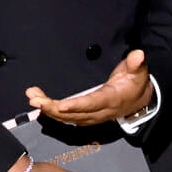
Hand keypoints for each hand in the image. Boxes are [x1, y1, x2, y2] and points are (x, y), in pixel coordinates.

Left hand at [27, 49, 152, 124]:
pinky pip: (67, 118)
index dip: (76, 106)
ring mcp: (92, 117)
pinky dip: (52, 112)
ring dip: (48, 109)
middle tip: (35, 98)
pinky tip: (39, 103)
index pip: (92, 103)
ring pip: (67, 117)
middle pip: (74, 114)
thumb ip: (135, 63)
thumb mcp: (139, 71)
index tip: (60, 105)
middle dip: (53, 108)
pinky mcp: (86, 117)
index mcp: (111, 99)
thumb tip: (138, 54)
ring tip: (32, 96)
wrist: (138, 100)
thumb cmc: (135, 82)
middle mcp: (100, 112)